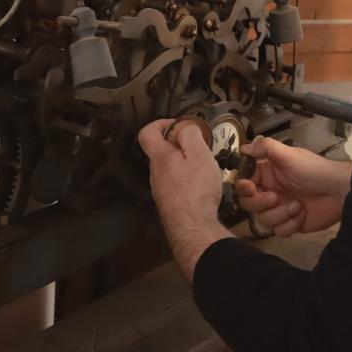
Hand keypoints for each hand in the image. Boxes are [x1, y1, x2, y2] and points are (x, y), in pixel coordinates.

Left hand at [138, 118, 232, 280]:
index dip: (160, 123)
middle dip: (179, 145)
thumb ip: (190, 135)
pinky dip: (187, 179)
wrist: (192, 228)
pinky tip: (202, 186)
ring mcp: (160, 190)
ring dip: (184, 163)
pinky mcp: (170, 203)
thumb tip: (184, 126)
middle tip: (199, 147)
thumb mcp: (198, 154)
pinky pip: (176, 184)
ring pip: (170, 169)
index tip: (178, 125)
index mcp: (159, 157)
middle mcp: (155, 173)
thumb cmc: (196, 189)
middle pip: (161, 151)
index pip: (146, 132)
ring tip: (204, 167)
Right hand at [235, 137, 351, 237]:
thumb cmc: (316, 170)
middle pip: (250, 204)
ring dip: (280, 213)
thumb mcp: (290, 155)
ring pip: (264, 219)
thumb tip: (244, 146)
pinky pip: (279, 231)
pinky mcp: (291, 223)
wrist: (340, 191)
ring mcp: (280, 209)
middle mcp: (272, 191)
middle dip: (260, 202)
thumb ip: (266, 147)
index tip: (250, 187)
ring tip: (297, 205)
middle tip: (275, 197)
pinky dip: (291, 224)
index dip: (244, 187)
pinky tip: (302, 214)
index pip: (245, 183)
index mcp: (269, 174)